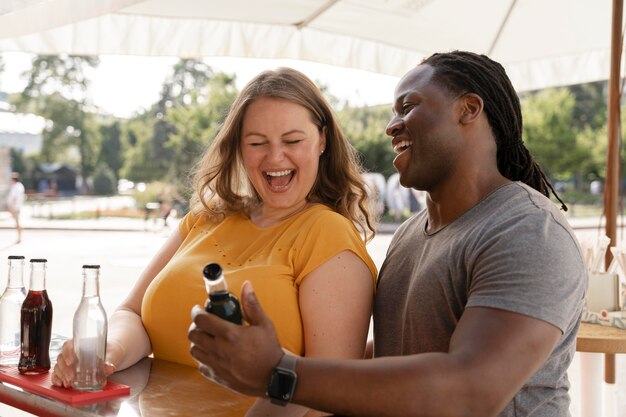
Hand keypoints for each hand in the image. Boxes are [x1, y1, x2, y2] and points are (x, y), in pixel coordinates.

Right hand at [51, 339, 115, 387]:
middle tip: (71, 377)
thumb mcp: (112, 353)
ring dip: (61, 375)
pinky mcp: (69, 369)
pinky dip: (57, 378)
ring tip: (68, 383)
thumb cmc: (110, 349)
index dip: (67, 353)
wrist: (112, 352)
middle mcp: (73, 351)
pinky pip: (58, 373)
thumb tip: (109, 368)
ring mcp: (70, 361)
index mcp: (81, 343)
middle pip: (62, 357)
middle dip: (65, 369)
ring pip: (59, 366)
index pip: (68, 345)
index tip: (71, 362)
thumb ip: (109, 361)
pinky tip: (60, 383)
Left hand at [188, 281, 283, 396]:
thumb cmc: (269, 349)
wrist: (274, 377)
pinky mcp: (217, 377)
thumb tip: (246, 285)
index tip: (199, 309)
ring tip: (207, 339)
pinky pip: (201, 366)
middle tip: (203, 323)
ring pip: (194, 351)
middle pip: (193, 335)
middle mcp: (219, 350)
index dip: (196, 312)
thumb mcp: (264, 323)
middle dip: (195, 326)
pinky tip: (213, 354)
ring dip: (197, 342)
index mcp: (229, 334)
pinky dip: (203, 358)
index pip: (201, 319)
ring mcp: (216, 365)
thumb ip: (252, 304)